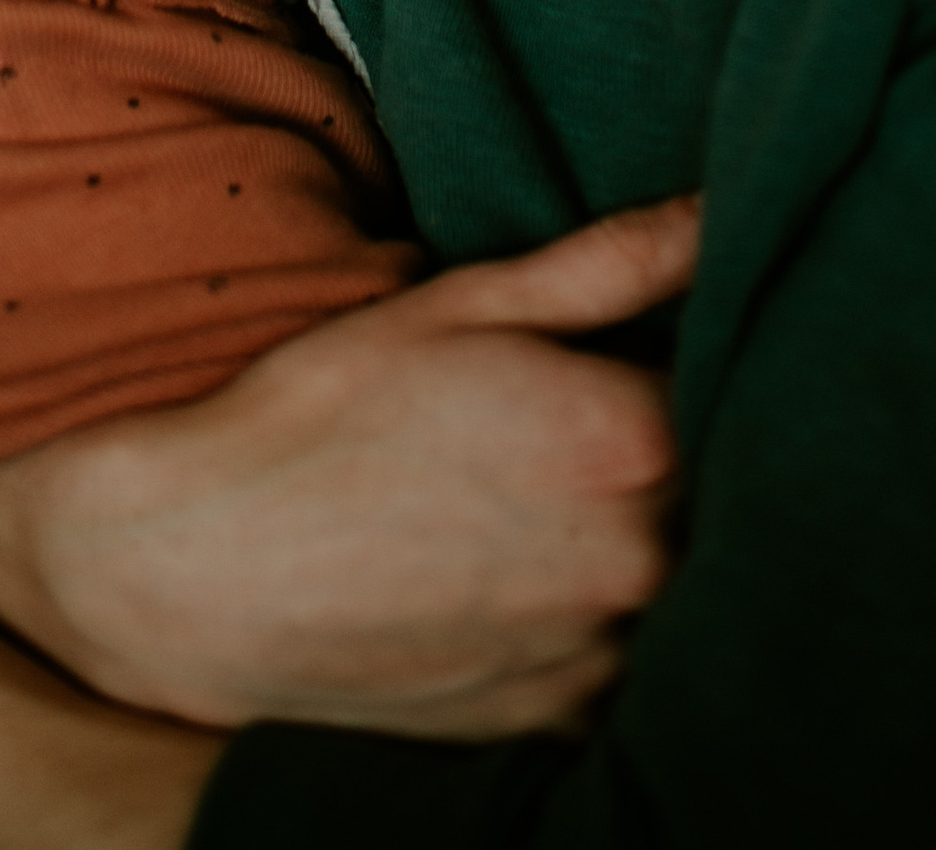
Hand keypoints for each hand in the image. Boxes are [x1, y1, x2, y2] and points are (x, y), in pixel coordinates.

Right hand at [0, 192, 699, 735]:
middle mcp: (635, 561)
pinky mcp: (555, 723)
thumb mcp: (462, 305)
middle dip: (672, 452)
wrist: (205, 568)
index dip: (696, 356)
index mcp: (626, 439)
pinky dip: (593, 622)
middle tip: (577, 422)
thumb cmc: (324, 415)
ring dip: (637, 543)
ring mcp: (598, 656)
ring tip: (537, 501)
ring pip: (674, 585)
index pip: (730, 381)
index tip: (649, 346)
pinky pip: (620, 666)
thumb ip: (611, 263)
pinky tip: (517, 578)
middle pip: (716, 492)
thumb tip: (720, 212)